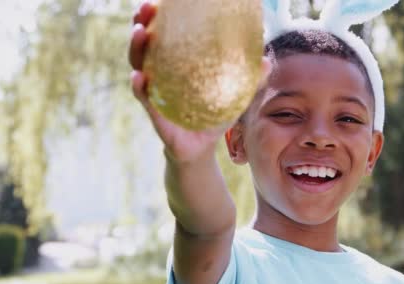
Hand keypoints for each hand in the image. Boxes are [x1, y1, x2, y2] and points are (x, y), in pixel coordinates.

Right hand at [129, 1, 272, 164]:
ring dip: (136, 48)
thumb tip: (267, 59)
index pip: (163, 37)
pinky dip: (140, 87)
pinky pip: (143, 97)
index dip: (157, 18)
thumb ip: (249, 79)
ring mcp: (154, 93)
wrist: (202, 149)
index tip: (156, 2)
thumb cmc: (213, 116)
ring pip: (139, 65)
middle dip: (141, 24)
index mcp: (175, 66)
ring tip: (139, 32)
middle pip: (144, 45)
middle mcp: (160, 75)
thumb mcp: (233, 96)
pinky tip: (139, 76)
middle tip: (143, 10)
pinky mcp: (155, 113)